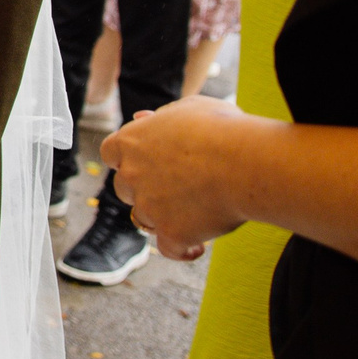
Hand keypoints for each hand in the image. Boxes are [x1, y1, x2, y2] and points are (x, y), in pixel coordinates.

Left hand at [102, 95, 258, 260]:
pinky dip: (181, 250)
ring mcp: (149, 206)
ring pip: (143, 219)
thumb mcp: (189, 108)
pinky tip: (197, 247)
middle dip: (144, 189)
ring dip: (162, 217)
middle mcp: (132, 175)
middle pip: (125, 188)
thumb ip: (162, 116)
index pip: (111, 153)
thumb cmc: (223, 129)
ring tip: (191, 213)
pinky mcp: (171, 232)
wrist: (245, 162)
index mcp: (131, 142)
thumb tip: (141, 118)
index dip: (127, 159)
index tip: (146, 162)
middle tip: (174, 187)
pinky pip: (169, 249)